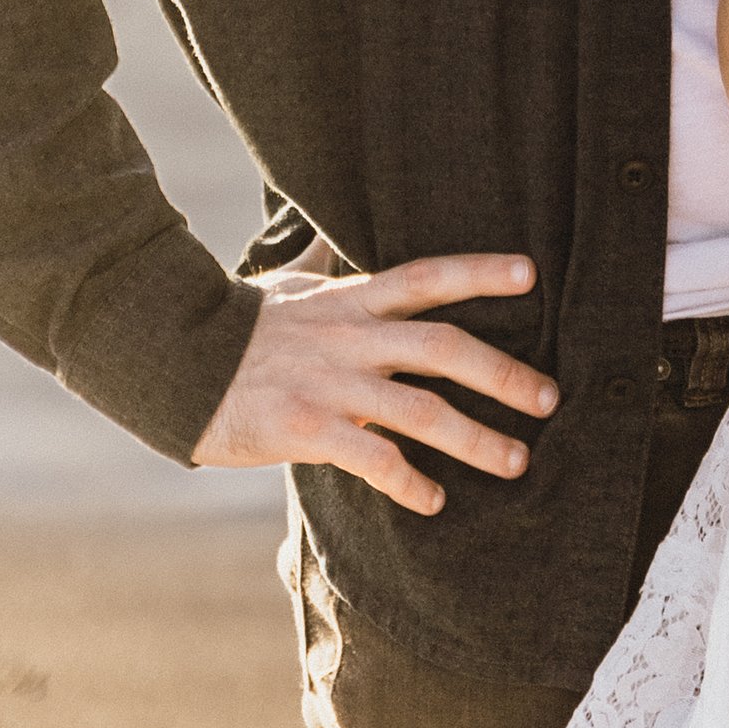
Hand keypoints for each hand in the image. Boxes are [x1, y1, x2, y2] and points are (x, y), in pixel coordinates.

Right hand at [193, 251, 556, 515]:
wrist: (178, 364)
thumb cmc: (240, 326)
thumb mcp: (289, 282)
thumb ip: (323, 259)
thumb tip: (329, 225)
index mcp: (354, 299)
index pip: (428, 277)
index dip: (480, 272)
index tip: (532, 273)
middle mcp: (353, 337)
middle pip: (445, 348)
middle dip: (504, 374)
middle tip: (550, 399)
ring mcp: (334, 384)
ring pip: (422, 410)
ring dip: (476, 439)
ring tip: (516, 461)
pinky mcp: (310, 430)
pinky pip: (375, 460)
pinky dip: (410, 483)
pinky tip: (434, 502)